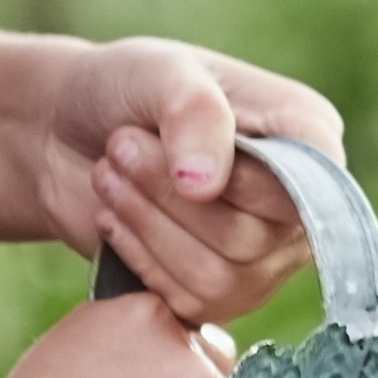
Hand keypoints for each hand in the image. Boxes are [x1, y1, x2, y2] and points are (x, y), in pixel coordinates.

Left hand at [45, 37, 348, 330]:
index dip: (247, 184)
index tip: (178, 160)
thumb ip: (194, 113)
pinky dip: (140, 260)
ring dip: (148, 226)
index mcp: (306, 135)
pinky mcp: (216, 292)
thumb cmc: (125, 87)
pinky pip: (190, 304)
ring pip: (219, 277)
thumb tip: (205, 186)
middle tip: (119, 148)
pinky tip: (112, 218)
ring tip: (109, 176)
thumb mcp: (160, 73)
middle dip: (169, 196)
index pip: (315, 184)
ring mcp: (261, 255)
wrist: (63, 129)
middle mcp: (295, 202)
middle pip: (254, 237)